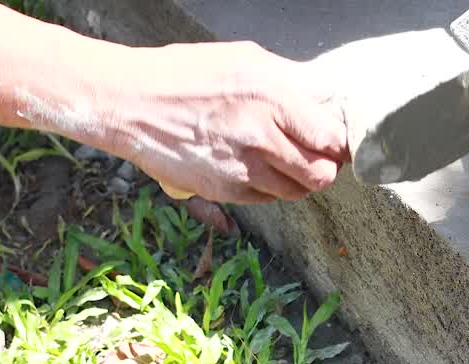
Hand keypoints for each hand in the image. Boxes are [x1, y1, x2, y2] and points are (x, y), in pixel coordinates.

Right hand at [107, 41, 348, 203]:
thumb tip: (328, 98)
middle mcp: (261, 136)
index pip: (331, 138)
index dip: (339, 144)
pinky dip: (270, 187)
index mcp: (272, 97)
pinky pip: (268, 199)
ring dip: (299, 179)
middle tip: (317, 155)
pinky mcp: (225, 190)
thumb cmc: (187, 74)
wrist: (129, 102)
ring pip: (298, 191)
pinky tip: (257, 166)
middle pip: (321, 173)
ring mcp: (242, 168)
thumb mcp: (246, 60)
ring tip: (285, 159)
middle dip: (325, 166)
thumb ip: (292, 82)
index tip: (336, 142)